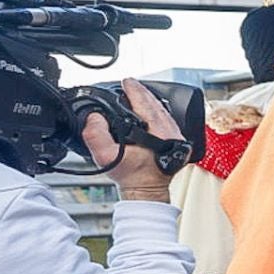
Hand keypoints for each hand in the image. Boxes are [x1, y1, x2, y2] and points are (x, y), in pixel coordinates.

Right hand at [87, 79, 184, 201]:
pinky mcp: (177, 141)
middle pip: (156, 105)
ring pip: (163, 111)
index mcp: (160, 133)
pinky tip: (148, 109)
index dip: (134, 91)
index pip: (146, 104)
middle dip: (142, 92)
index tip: (126, 81)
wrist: (146, 191)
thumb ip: (96, 135)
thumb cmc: (131, 177)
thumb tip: (95, 117)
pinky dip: (156, 111)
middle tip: (130, 83)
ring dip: (149, 101)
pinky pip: (167, 120)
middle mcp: (172, 133)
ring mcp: (178, 137)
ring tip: (137, 92)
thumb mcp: (106, 157)